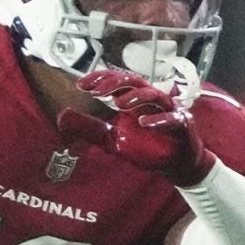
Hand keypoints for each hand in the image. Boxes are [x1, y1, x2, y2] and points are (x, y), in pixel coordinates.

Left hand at [60, 70, 212, 186]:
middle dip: (115, 83)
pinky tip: (143, 123)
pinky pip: (174, 118)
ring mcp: (169, 111)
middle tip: (96, 91)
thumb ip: (89, 127)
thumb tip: (61, 116)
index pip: (117, 82)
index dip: (100, 79)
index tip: (80, 84)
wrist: (174, 165)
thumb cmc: (146, 146)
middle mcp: (152, 101)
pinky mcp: (183, 126)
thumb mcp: (111, 139)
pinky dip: (159, 120)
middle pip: (136, 81)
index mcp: (134, 100)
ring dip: (137, 96)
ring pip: (156, 95)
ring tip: (118, 103)